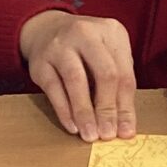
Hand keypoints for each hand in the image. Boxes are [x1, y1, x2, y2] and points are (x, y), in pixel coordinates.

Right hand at [19, 10, 138, 141]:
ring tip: (90, 135)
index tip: (125, 131)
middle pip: (104, 74)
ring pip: (76, 81)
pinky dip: (64, 110)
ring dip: (84, 112)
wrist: (47, 31)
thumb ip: (119, 86)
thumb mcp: (108, 56)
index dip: (126, 105)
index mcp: (111, 31)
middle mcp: (86, 33)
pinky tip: (72, 126)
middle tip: (107, 134)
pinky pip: (54, 89)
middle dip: (107, 109)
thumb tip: (124, 127)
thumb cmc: (86, 50)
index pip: (124, 73)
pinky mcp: (40, 61)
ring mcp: (60, 46)